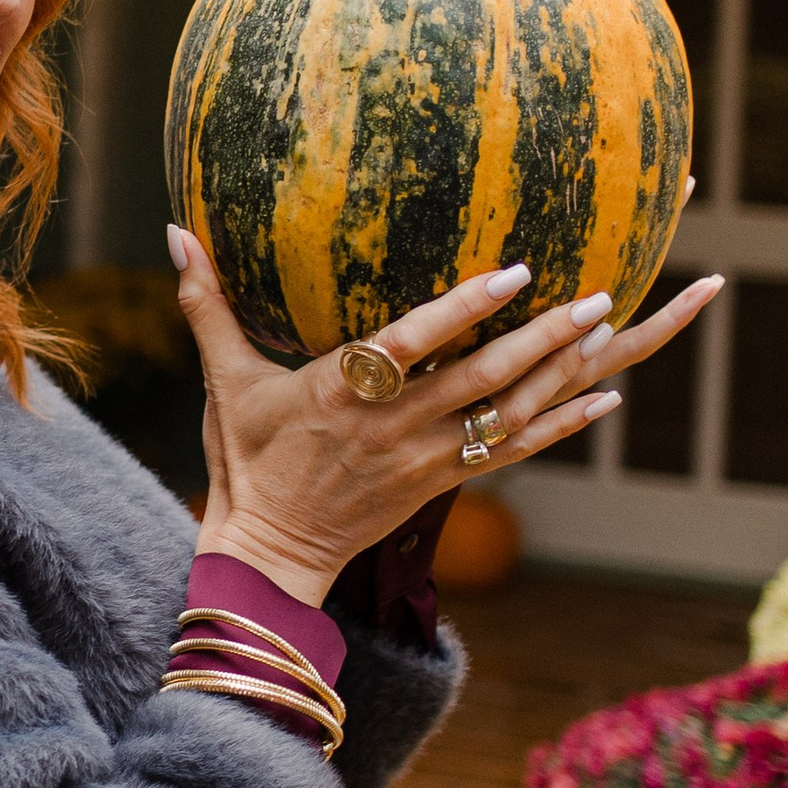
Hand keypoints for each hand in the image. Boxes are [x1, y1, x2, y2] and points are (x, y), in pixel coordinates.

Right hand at [166, 231, 725, 605]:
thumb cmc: (245, 461)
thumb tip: (176, 232)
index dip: (464, 310)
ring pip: (507, 414)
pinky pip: (515, 453)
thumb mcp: (224, 382)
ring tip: (611, 329)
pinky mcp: (442, 484)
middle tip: (597, 297)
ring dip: (563, 374)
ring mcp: (424, 460)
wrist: (270, 556)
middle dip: (543, 338)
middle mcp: (392, 428)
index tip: (513, 274)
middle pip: (481, 379)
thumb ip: (206, 304)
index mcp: (340, 395)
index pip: (411, 345)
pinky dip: (563, 425)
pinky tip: (606, 399)